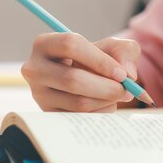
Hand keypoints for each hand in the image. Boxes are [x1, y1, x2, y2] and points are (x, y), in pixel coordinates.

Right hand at [22, 33, 139, 111]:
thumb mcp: (113, 47)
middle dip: (106, 87)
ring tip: (118, 95)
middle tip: (126, 90)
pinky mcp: (49, 114)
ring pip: (78, 102)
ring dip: (106, 101)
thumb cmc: (97, 59)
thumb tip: (128, 74)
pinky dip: (100, 112)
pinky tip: (106, 103)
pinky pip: (80, 118)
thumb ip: (125, 52)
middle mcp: (34, 69)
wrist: (85, 80)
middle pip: (72, 79)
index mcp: (44, 44)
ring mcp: (39, 95)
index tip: (122, 74)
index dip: (100, 60)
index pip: (70, 45)